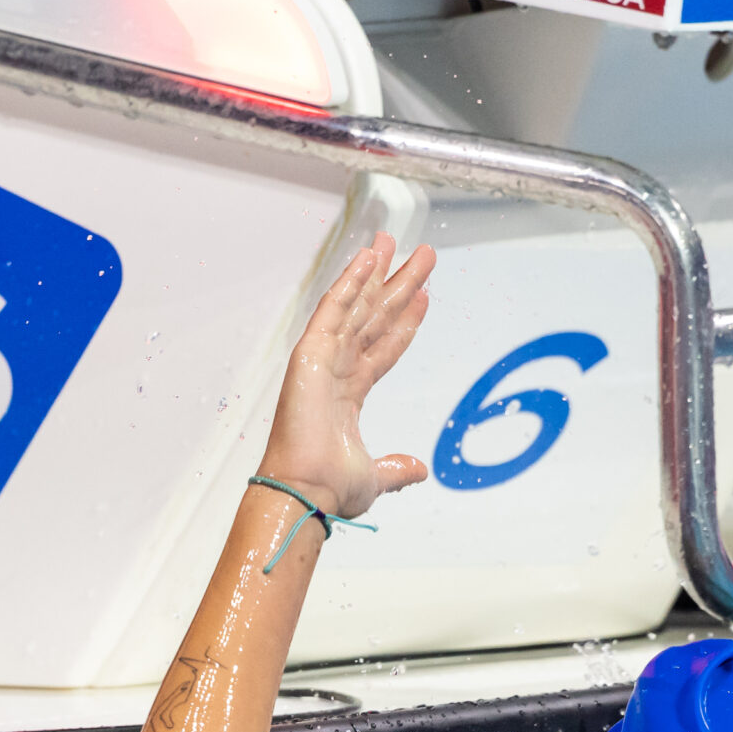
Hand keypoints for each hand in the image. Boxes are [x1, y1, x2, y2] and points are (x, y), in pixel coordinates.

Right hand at [260, 232, 435, 518]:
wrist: (308, 489)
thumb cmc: (329, 487)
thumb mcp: (376, 477)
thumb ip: (397, 470)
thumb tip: (418, 470)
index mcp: (349, 394)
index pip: (383, 348)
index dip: (405, 322)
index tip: (425, 297)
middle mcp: (337, 370)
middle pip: (375, 317)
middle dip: (399, 285)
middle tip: (421, 256)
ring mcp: (323, 359)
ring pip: (358, 306)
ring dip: (377, 273)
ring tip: (395, 242)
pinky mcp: (310, 353)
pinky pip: (333, 310)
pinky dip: (350, 282)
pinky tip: (367, 258)